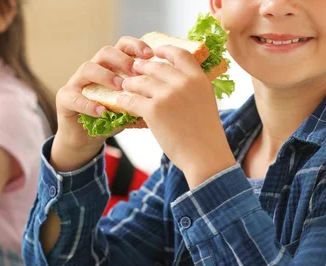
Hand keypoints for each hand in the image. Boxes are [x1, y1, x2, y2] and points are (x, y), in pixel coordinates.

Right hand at [51, 36, 153, 171]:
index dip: (136, 47)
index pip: (123, 47)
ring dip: (105, 76)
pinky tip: (102, 111)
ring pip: (88, 68)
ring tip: (119, 87)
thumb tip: (170, 101)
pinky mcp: (65, 98)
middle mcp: (93, 69)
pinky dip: (88, 104)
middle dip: (122, 59)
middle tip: (136, 71)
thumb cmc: (109, 121)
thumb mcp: (131, 110)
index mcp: (111, 67)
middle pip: (105, 52)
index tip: (151, 55)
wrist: (85, 139)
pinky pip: (74, 97)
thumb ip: (144, 101)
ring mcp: (77, 82)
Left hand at [118, 46, 235, 187]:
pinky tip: (120, 101)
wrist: (204, 154)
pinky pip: (132, 100)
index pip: (179, 54)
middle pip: (156, 66)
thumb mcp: (205, 101)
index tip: (156, 51)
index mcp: (198, 78)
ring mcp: (167, 95)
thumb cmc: (205, 133)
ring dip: (130, 83)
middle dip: (142, 66)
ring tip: (125, 85)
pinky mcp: (153, 110)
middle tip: (134, 68)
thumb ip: (191, 87)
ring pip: (141, 82)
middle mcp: (183, 83)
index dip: (165, 50)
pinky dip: (124, 100)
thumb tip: (173, 80)